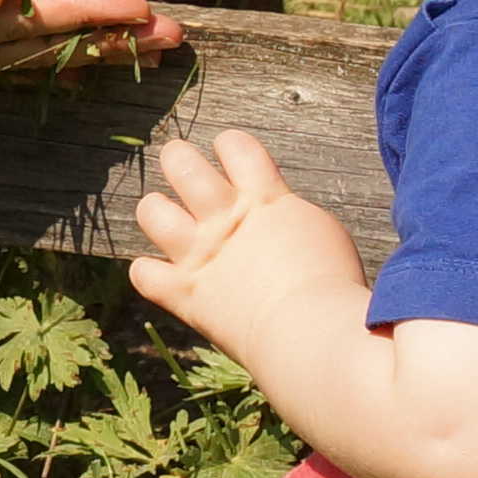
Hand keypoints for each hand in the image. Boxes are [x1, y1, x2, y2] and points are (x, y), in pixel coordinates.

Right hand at [0, 0, 186, 75]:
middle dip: (103, 43)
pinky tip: (60, 49)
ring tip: (138, 44)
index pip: (21, 24)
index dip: (84, 15)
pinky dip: (36, 52)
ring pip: (16, 59)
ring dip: (79, 51)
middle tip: (172, 38)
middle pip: (33, 53)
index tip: (140, 7)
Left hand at [125, 127, 363, 356]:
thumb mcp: (323, 232)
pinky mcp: (185, 293)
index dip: (229, 144)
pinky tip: (162, 274)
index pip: (236, 146)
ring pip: (151, 211)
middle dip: (178, 160)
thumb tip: (275, 213)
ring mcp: (200, 254)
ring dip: (154, 209)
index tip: (230, 154)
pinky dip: (149, 272)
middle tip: (183, 168)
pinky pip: (144, 273)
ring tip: (165, 215)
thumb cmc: (333, 287)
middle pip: (182, 165)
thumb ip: (288, 215)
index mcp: (265, 199)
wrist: (312, 333)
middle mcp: (225, 219)